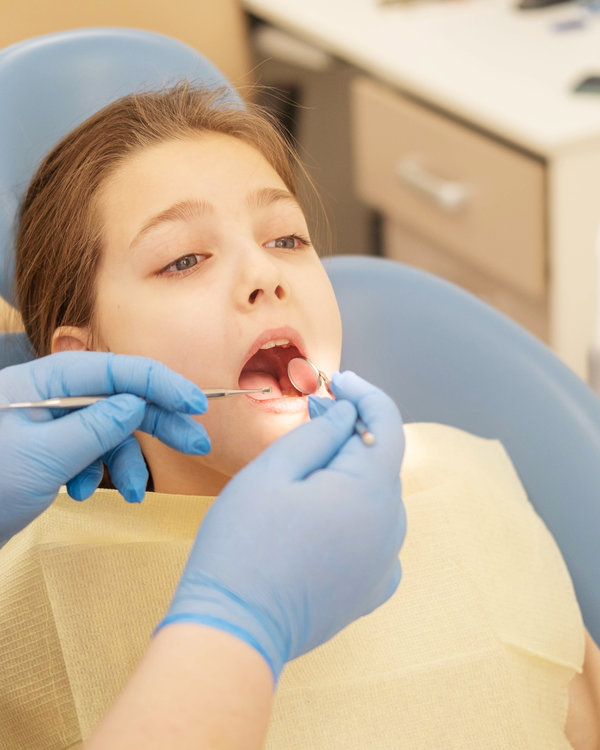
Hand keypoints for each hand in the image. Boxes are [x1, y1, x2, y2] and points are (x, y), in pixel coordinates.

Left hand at [0, 351, 208, 542]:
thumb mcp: (43, 458)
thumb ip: (96, 426)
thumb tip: (138, 403)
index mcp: (42, 383)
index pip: (115, 369)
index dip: (160, 384)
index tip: (194, 404)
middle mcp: (48, 397)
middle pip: (119, 397)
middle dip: (157, 422)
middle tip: (195, 443)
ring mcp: (49, 424)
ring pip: (109, 429)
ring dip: (124, 460)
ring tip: (126, 493)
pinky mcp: (49, 450)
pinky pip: (90, 451)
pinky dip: (98, 472)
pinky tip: (83, 493)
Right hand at [157, 371, 404, 681]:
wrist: (234, 630)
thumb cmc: (243, 546)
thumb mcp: (272, 473)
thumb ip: (318, 435)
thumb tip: (348, 414)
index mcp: (371, 494)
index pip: (386, 423)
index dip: (363, 393)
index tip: (336, 380)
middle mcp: (391, 529)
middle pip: (380, 460)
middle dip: (351, 430)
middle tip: (313, 411)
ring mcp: (384, 564)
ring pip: (377, 496)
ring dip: (350, 470)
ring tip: (309, 461)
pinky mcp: (370, 590)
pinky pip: (375, 535)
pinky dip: (355, 511)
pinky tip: (323, 509)